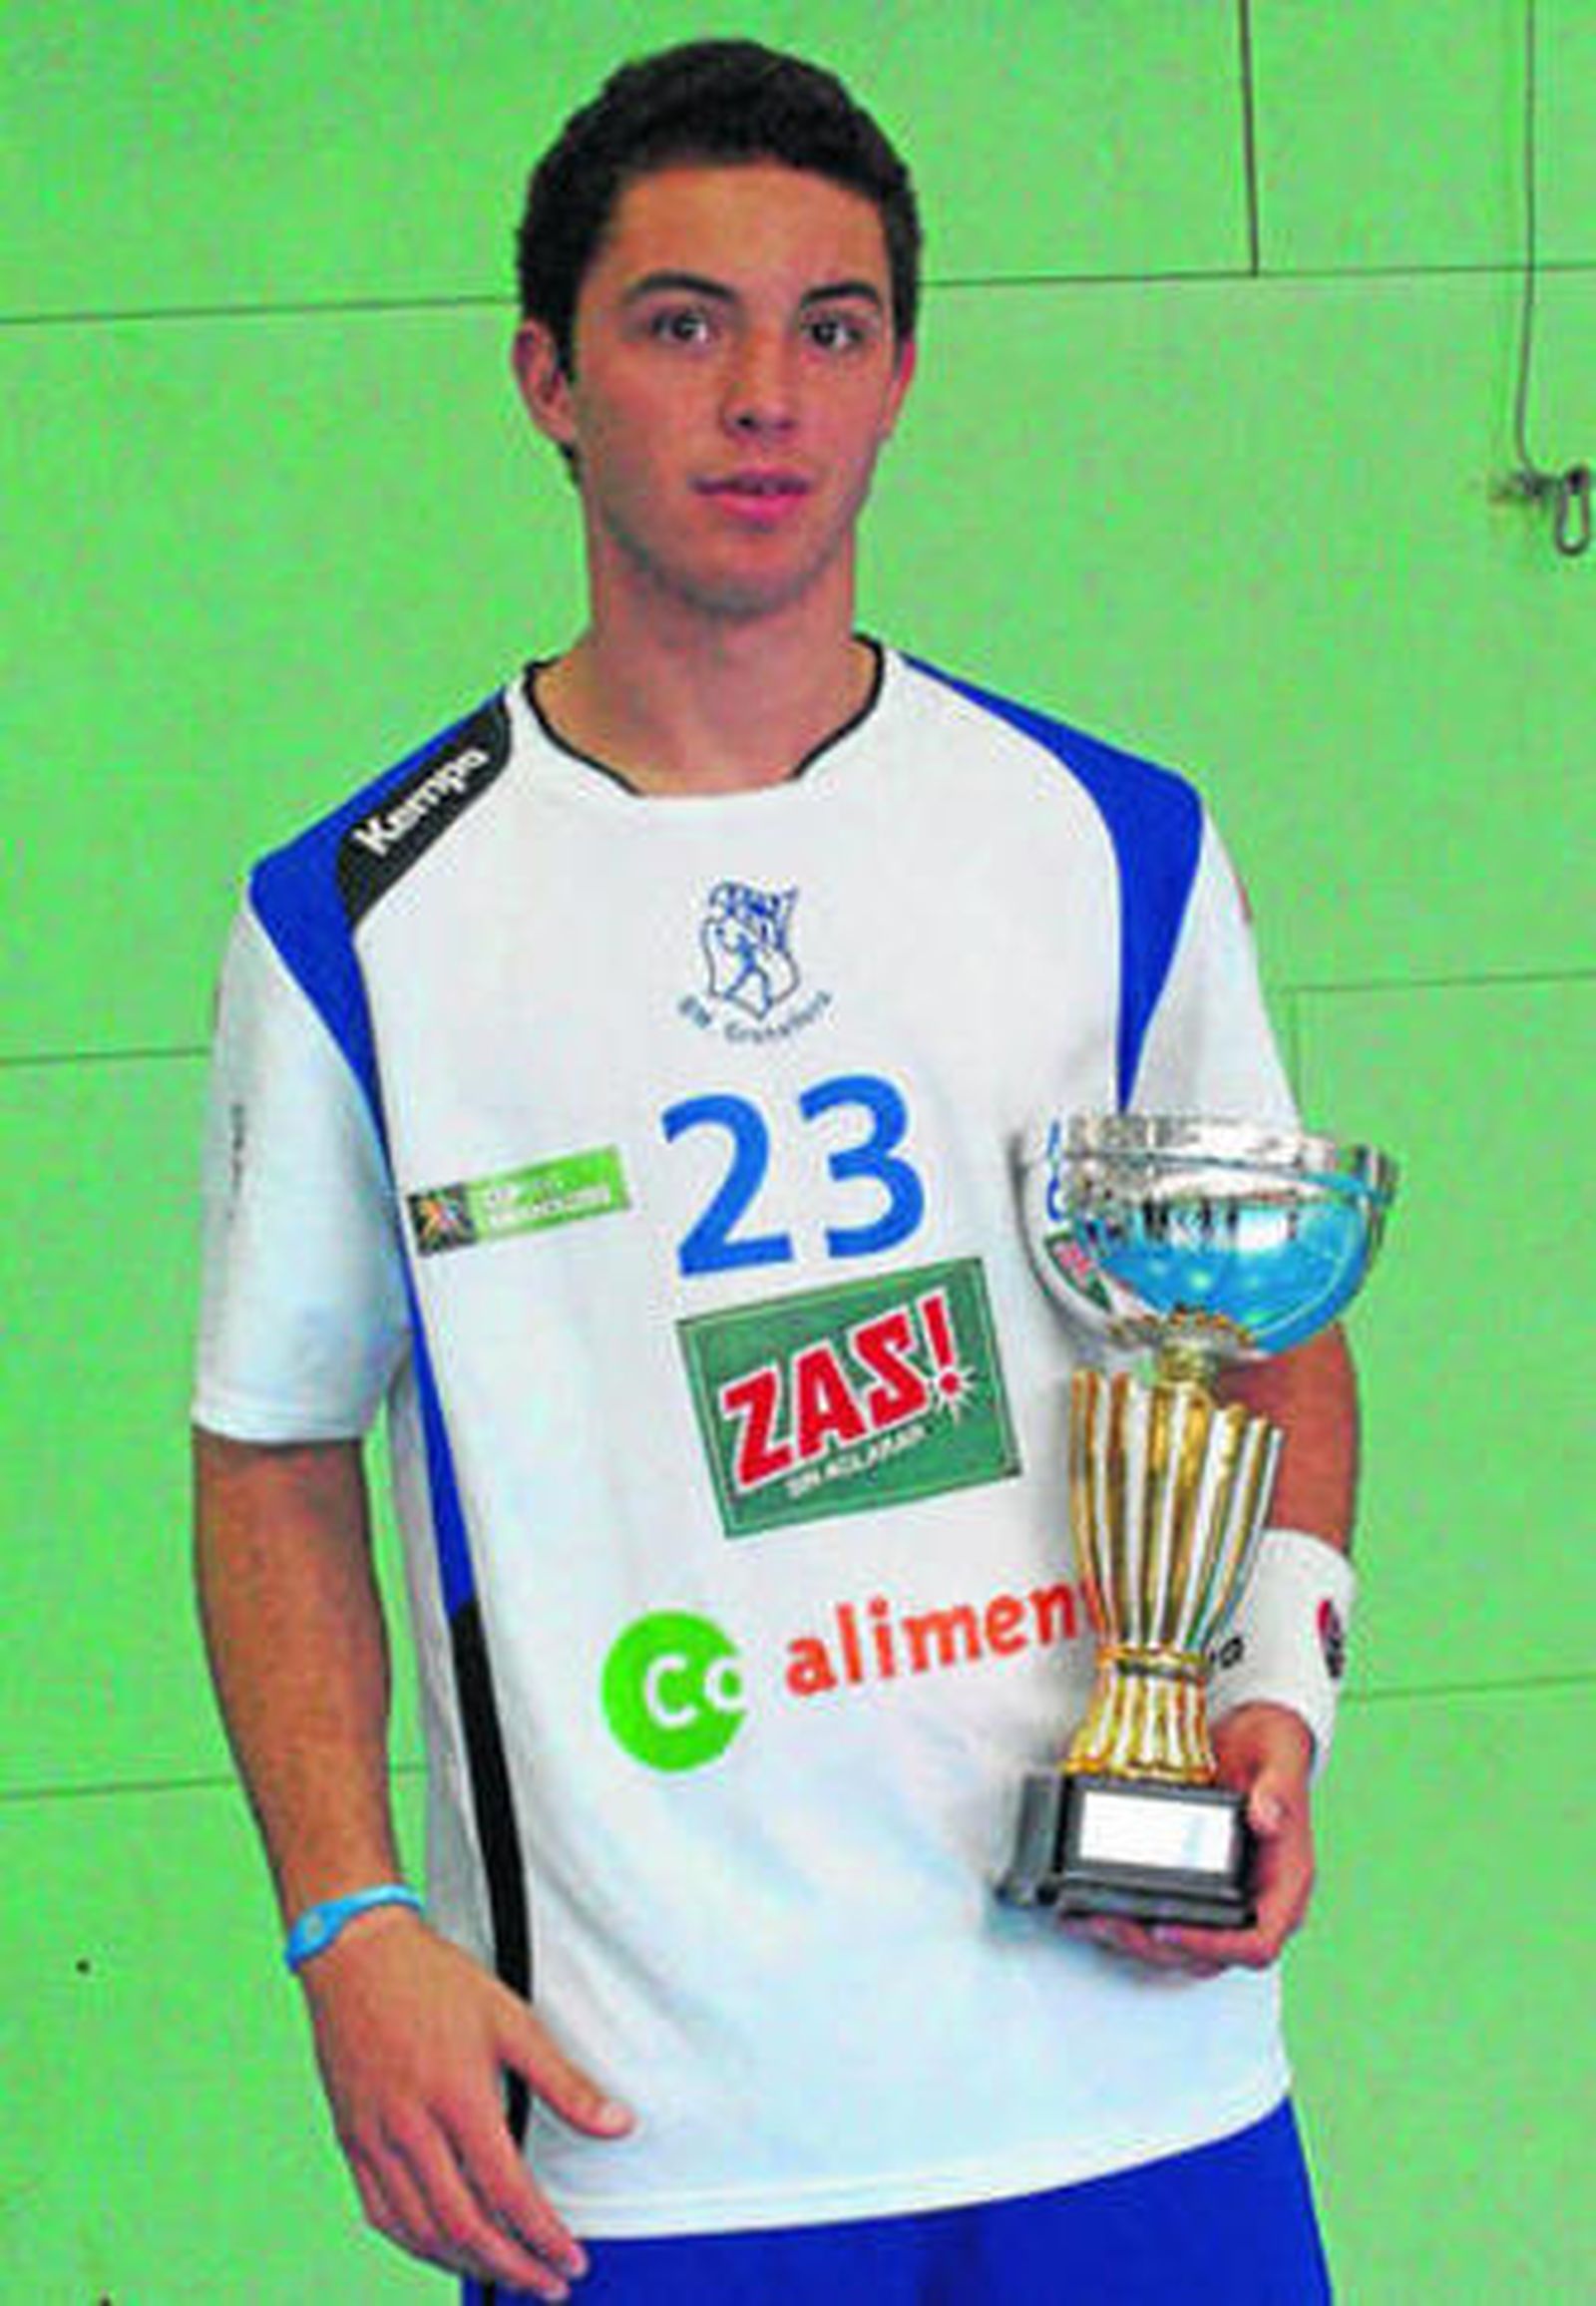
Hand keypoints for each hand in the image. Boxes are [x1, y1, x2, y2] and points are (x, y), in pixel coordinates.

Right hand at [298, 1908, 633, 2296]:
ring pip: (421, 2230)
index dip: (543, 2236)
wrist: (357, 1955)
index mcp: (458, 2097)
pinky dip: (417, 2244)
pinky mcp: (351, 2140)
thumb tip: (620, 2124)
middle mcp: (412, 2128)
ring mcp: (375, 2139)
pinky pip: (382, 2214)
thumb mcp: (511, 2020)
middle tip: (549, 2285)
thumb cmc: (436, 1982)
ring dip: (469, 2265)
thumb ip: (565, 2081)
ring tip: (507, 2275)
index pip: (508, 2192)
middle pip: (465, 2226)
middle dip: (513, 2267)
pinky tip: (445, 2249)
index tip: (572, 2260)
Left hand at [1059, 1702, 1315, 1979]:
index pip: (1257, 1943)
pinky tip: (1094, 1906)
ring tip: (1091, 1918)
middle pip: (1210, 1955)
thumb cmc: (1273, 1748)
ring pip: (1183, 1945)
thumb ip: (1277, 1789)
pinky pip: (1168, 1918)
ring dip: (1135, 1940)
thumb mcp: (1280, 1755)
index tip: (1167, 1930)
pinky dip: (1131, 1918)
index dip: (1213, 1947)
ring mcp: (1228, 1898)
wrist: (1254, 1735)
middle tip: (1109, 1922)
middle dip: (1154, 1946)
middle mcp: (1259, 1900)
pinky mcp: (1200, 1887)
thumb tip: (1267, 1819)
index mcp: (1286, 1882)